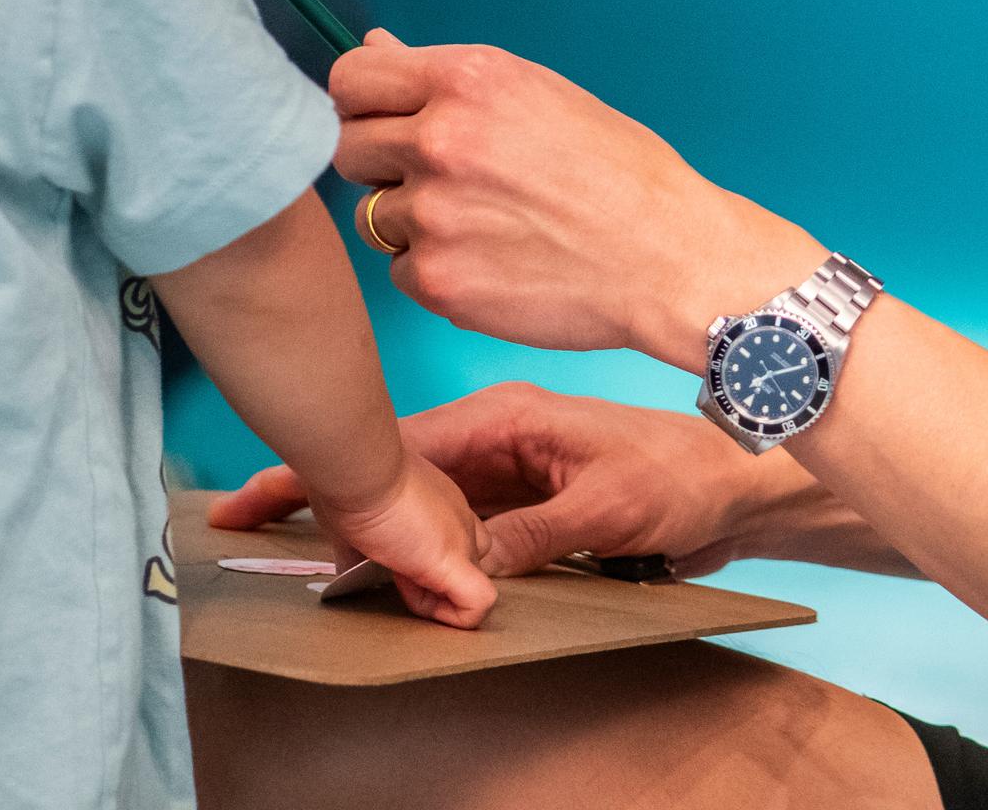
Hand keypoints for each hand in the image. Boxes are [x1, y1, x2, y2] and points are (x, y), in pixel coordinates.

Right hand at [217, 384, 782, 579]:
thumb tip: (465, 569)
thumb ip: (532, 536)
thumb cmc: (684, 475)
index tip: (269, 486)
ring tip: (301, 552)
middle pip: (393, 471)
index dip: (334, 469)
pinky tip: (386, 569)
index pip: (400, 444)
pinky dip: (421, 548)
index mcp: (507, 419)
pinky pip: (454, 526)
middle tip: (247, 521)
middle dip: (326, 496)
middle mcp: (497, 438)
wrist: (740, 483)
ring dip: (372, 530)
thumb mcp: (607, 508)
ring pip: (418, 501)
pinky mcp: (523, 502)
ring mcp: (507, 469)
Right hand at [310, 451, 498, 628]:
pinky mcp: (453, 560)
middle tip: (390, 573)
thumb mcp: (353, 519)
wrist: (356, 462)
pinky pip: (477, 605)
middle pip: (464, 567)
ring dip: (434, 601)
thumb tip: (347, 575)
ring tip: (397, 582)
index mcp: (437, 504)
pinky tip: (420, 604)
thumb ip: (358, 549)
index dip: (420, 565)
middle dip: (427, 584)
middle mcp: (458, 519)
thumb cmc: (347, 480)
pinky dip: (454, 618)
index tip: (386, 559)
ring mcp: (460, 539)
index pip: (453, 543)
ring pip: (470, 588)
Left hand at [332, 31, 816, 367]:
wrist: (670, 257)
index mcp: (467, 79)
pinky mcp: (438, 280)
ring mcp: (434, 214)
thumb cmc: (618, 173)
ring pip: (372, 216)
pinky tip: (491, 263)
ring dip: (411, 223)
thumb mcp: (538, 96)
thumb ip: (447, 80)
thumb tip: (378, 45)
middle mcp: (441, 139)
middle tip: (440, 181)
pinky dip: (434, 272)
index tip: (382, 120)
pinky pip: (399, 272)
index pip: (351, 78)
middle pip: (348, 148)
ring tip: (483, 224)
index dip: (362, 102)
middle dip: (382, 165)